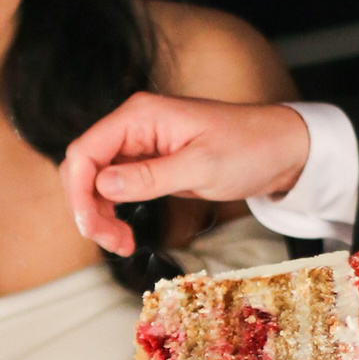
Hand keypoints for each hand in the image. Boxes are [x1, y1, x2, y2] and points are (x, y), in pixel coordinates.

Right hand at [62, 91, 310, 255]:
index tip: (90, 228)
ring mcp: (140, 143)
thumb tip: (101, 186)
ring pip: (96, 181)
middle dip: (88, 208)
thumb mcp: (200, 167)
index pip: (85, 151)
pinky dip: (114, 212)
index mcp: (140, 115)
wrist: (280, 149)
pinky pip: (116, 187)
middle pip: (85, 167)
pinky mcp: (149, 161)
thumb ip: (149, 176)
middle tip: (112, 243)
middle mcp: (134, 125)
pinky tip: (125, 234)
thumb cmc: (248, 149)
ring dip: (100, 215)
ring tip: (122, 244)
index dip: (78, 191)